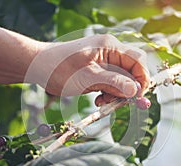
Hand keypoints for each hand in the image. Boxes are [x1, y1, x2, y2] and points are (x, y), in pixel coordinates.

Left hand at [27, 34, 149, 105]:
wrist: (38, 68)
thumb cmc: (59, 68)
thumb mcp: (87, 77)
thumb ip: (113, 82)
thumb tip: (135, 90)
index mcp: (110, 47)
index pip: (137, 61)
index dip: (141, 79)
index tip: (137, 97)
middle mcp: (109, 52)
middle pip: (131, 71)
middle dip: (127, 89)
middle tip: (118, 103)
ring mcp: (103, 62)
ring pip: (121, 80)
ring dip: (116, 94)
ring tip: (103, 102)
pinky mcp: (97, 71)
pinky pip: (110, 84)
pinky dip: (108, 93)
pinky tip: (98, 99)